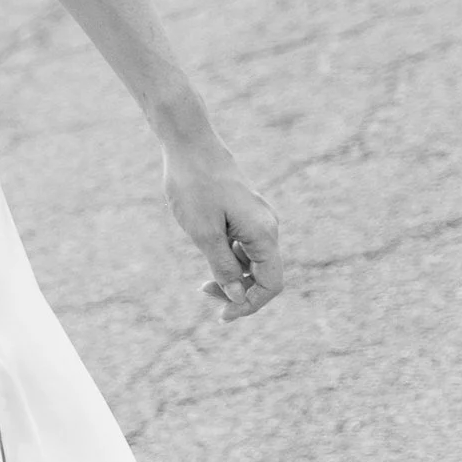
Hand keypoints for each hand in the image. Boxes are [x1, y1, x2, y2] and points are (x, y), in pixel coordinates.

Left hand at [165, 142, 284, 323]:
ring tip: (202, 280)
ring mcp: (257, 219)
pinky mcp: (244, 213)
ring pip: (252, 261)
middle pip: (264, 275)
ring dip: (232, 276)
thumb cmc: (195, 186)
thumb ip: (223, 267)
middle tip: (204, 294)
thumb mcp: (204, 233)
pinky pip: (243, 245)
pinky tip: (206, 252)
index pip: (271, 284)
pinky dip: (228, 257)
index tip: (223, 316)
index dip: (250, 304)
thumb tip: (238, 296)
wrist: (190, 145)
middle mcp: (267, 227)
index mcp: (264, 233)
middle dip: (239, 292)